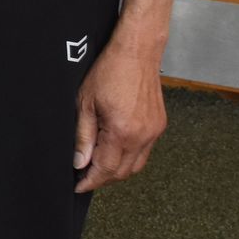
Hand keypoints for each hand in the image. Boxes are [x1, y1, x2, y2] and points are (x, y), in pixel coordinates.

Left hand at [72, 39, 166, 192]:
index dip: (90, 181)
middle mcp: (142, 135)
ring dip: (117, 170)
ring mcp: (154, 131)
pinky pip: (145, 152)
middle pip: (122, 172)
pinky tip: (115, 150)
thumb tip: (80, 162)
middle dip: (103, 178)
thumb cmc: (110, 71)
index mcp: (122, 131)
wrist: (136, 52)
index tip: (79, 186)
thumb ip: (83, 136)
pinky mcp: (159, 126)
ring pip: (136, 165)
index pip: (106, 169)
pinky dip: (129, 157)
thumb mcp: (85, 103)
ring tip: (97, 165)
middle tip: (84, 177)